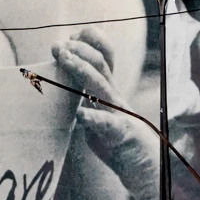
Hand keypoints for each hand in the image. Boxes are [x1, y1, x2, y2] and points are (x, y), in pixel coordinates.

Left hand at [45, 30, 142, 157]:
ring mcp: (117, 112)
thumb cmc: (114, 136)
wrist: (141, 162)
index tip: (70, 37)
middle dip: (78, 50)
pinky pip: (106, 123)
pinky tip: (80, 115)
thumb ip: (85, 94)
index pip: (104, 55)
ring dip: (81, 69)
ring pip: (101, 84)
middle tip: (58, 46)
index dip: (88, 41)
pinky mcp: (119, 133)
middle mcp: (113, 95)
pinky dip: (92, 118)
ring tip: (64, 58)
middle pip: (100, 63)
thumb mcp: (98, 109)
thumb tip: (61, 81)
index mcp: (109, 88)